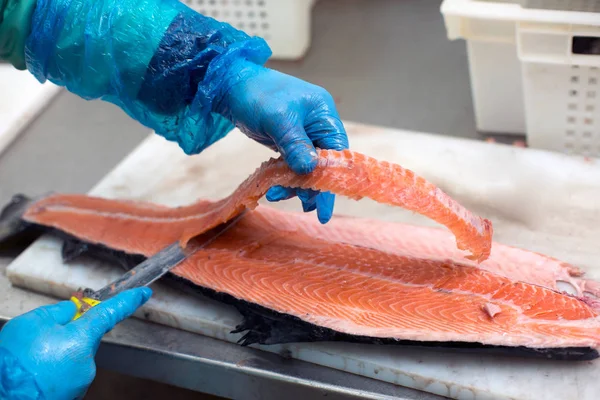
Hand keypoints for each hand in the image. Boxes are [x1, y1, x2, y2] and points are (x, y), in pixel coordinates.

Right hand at [0, 288, 151, 399]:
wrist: (3, 394)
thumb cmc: (15, 361)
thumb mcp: (33, 322)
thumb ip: (58, 313)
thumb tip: (71, 312)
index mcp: (82, 339)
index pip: (111, 313)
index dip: (128, 301)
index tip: (145, 294)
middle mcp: (87, 361)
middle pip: (85, 337)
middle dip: (68, 333)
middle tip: (40, 338)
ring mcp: (80, 380)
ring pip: (73, 355)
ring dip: (57, 352)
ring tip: (33, 359)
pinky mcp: (71, 393)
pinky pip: (66, 372)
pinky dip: (54, 368)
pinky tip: (36, 371)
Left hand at [217, 60, 348, 223]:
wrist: (228, 83)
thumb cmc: (256, 94)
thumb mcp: (278, 120)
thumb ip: (295, 145)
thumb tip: (309, 171)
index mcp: (323, 114)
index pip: (336, 152)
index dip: (333, 181)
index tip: (325, 207)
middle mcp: (317, 124)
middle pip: (324, 163)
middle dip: (313, 186)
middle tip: (305, 208)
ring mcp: (303, 132)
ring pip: (307, 166)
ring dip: (296, 184)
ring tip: (278, 196)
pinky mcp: (288, 139)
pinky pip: (293, 163)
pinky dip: (286, 177)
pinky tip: (276, 188)